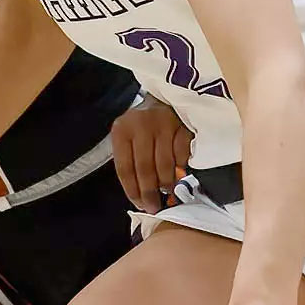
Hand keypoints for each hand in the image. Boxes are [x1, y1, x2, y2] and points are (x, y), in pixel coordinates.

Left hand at [110, 94, 192, 212]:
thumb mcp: (128, 138)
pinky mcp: (183, 124)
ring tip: (167, 193)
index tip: (140, 205)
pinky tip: (179, 173)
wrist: (165, 98)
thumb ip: (131, 162)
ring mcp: (163, 123)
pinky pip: (182, 155)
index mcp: (122, 130)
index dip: (133, 191)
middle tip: (155, 207)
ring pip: (164, 164)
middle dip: (150, 193)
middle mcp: (141, 125)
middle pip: (145, 168)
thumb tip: (141, 196)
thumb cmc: (143, 126)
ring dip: (166, 184)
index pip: (125, 168)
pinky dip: (181, 168)